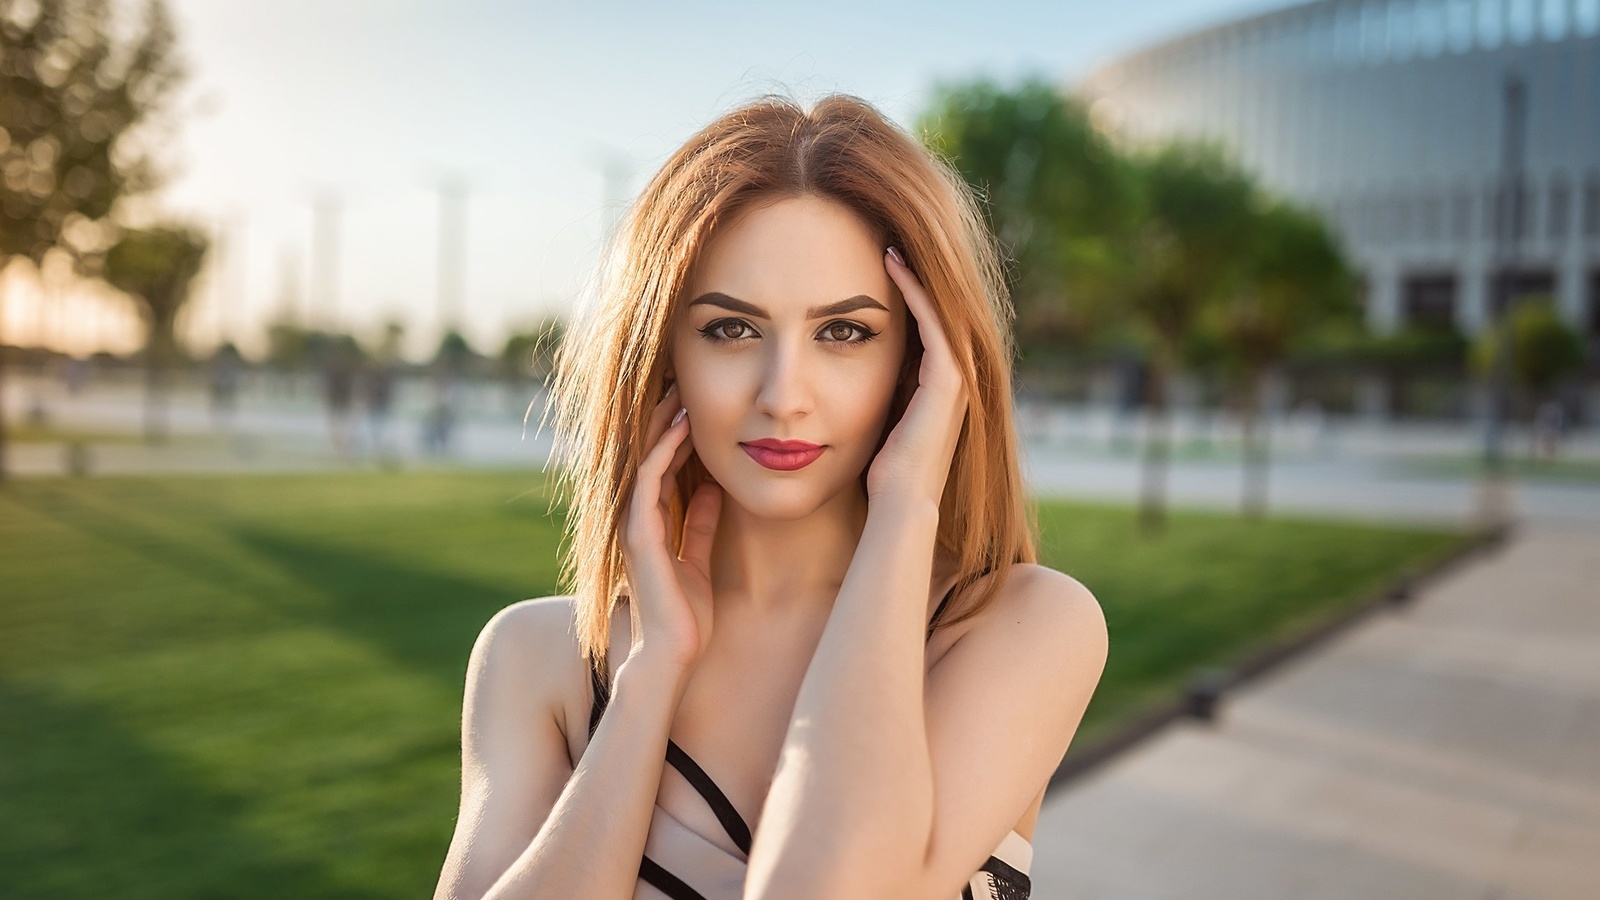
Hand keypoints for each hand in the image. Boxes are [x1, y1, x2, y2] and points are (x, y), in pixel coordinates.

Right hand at [618, 382, 723, 673]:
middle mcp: (636, 519)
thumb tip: (713, 489)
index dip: (674, 434)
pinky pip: (650, 481)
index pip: (659, 466)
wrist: (674, 654)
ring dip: (663, 425)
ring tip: (682, 392)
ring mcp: (634, 525)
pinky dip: (665, 452)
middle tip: (681, 382)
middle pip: (646, 456)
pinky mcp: (640, 534)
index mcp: (649, 524)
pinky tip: (684, 427)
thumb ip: (700, 524)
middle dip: (663, 419)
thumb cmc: (688, 615)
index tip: (693, 403)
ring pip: (645, 460)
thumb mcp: (699, 557)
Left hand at [866, 246, 970, 507]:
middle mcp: (954, 381)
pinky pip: (934, 321)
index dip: (907, 296)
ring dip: (918, 276)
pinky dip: (915, 291)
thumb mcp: (875, 425)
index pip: (927, 330)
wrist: (899, 505)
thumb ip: (872, 399)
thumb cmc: (879, 476)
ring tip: (891, 244)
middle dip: (919, 278)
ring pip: (942, 311)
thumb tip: (835, 382)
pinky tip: (891, 264)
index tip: (877, 267)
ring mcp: (956, 380)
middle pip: (941, 315)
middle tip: (890, 243)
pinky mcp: (949, 381)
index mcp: (939, 391)